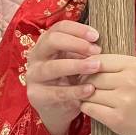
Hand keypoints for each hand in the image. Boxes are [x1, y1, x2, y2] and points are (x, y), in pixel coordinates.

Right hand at [26, 20, 101, 134]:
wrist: (60, 107)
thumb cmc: (72, 76)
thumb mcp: (77, 59)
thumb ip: (84, 49)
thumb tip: (101, 40)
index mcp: (47, 43)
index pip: (59, 28)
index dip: (78, 29)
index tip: (96, 36)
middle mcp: (36, 57)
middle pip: (52, 41)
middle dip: (76, 43)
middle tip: (97, 50)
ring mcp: (34, 76)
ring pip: (52, 67)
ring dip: (76, 65)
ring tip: (96, 67)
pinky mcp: (37, 96)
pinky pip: (56, 92)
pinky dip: (75, 90)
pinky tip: (90, 89)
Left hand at [79, 55, 135, 134]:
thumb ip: (119, 66)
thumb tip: (88, 64)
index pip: (100, 60)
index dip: (89, 66)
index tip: (88, 72)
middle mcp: (130, 81)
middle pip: (92, 77)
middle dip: (85, 82)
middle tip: (87, 86)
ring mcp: (123, 100)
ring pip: (88, 93)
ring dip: (86, 96)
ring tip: (94, 97)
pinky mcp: (116, 119)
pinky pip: (90, 108)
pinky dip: (88, 108)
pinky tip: (96, 107)